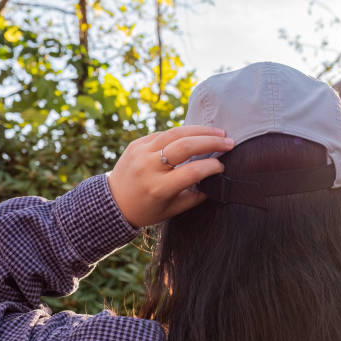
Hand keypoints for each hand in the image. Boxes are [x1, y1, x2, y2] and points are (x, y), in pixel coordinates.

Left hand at [107, 126, 233, 226]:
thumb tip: (216, 181)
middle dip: (211, 142)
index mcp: (158, 188)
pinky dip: (182, 133)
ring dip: (200, 130)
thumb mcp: (171, 210)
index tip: (222, 166)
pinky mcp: (136, 143)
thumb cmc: (146, 210)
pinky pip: (163, 134)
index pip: (191, 172)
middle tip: (229, 142)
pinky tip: (196, 134)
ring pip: (175, 133)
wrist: (111, 203)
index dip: (211, 167)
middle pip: (185, 146)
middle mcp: (148, 167)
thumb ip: (195, 196)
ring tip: (218, 131)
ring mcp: (140, 152)